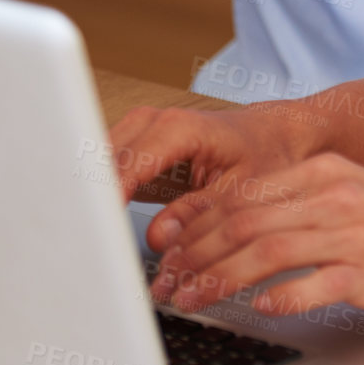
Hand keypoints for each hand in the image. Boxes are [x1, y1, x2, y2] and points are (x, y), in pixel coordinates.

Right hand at [108, 100, 322, 250]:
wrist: (274, 132)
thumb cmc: (264, 153)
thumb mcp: (241, 188)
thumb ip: (198, 212)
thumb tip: (159, 236)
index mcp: (180, 128)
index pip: (128, 164)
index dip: (109, 197)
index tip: (97, 229)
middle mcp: (154, 122)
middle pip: (103, 161)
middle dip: (92, 200)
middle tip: (89, 243)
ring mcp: (141, 130)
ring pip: (98, 163)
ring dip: (93, 197)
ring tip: (91, 238)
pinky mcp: (137, 146)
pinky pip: (107, 168)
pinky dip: (103, 194)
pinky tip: (102, 223)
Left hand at [149, 153, 363, 317]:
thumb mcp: (350, 195)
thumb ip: (298, 205)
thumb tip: (233, 227)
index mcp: (324, 171)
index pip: (241, 194)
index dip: (195, 224)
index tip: (167, 250)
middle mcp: (334, 194)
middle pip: (243, 222)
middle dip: (195, 255)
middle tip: (167, 283)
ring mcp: (353, 232)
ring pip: (266, 252)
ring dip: (220, 280)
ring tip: (193, 301)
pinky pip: (313, 285)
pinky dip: (278, 298)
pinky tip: (258, 310)